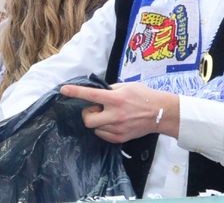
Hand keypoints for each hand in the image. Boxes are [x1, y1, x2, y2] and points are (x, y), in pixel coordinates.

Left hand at [60, 82, 178, 143]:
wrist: (160, 113)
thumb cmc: (144, 96)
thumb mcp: (126, 86)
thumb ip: (110, 90)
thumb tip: (97, 94)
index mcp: (116, 99)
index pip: (90, 95)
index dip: (75, 92)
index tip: (63, 90)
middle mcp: (115, 115)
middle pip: (87, 119)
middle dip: (88, 113)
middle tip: (97, 109)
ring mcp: (117, 128)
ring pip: (95, 128)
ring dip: (98, 121)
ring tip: (110, 115)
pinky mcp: (120, 138)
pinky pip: (102, 135)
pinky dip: (104, 129)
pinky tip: (114, 123)